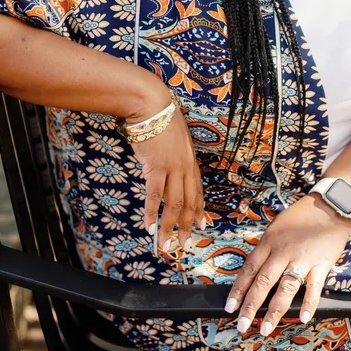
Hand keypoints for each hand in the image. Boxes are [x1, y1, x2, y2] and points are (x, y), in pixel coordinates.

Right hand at [129, 95, 205, 252]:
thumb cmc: (160, 117)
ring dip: (169, 227)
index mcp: (190, 160)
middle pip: (188, 202)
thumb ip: (174, 153)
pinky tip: (149, 226)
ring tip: (165, 244)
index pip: (198, 190)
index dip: (199, 209)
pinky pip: (155, 195)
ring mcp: (172, 168)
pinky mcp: (157, 167)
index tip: (200, 225)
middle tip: (184, 244)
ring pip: (174, 204)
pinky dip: (152, 213)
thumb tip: (165, 163)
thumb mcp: (175, 136)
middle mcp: (185, 167)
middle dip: (186, 226)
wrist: (152, 105)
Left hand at [224, 193, 350, 335]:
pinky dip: (309, 304)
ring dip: (275, 311)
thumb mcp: (277, 227)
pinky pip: (314, 287)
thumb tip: (254, 271)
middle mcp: (283, 251)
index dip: (239, 289)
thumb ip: (267, 249)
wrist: (330, 206)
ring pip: (285, 287)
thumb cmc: (302, 217)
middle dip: (251, 306)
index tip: (230, 307)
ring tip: (266, 329)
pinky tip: (303, 318)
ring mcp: (302, 258)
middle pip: (263, 281)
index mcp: (269, 241)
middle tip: (242, 325)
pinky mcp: (322, 263)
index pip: (249, 269)